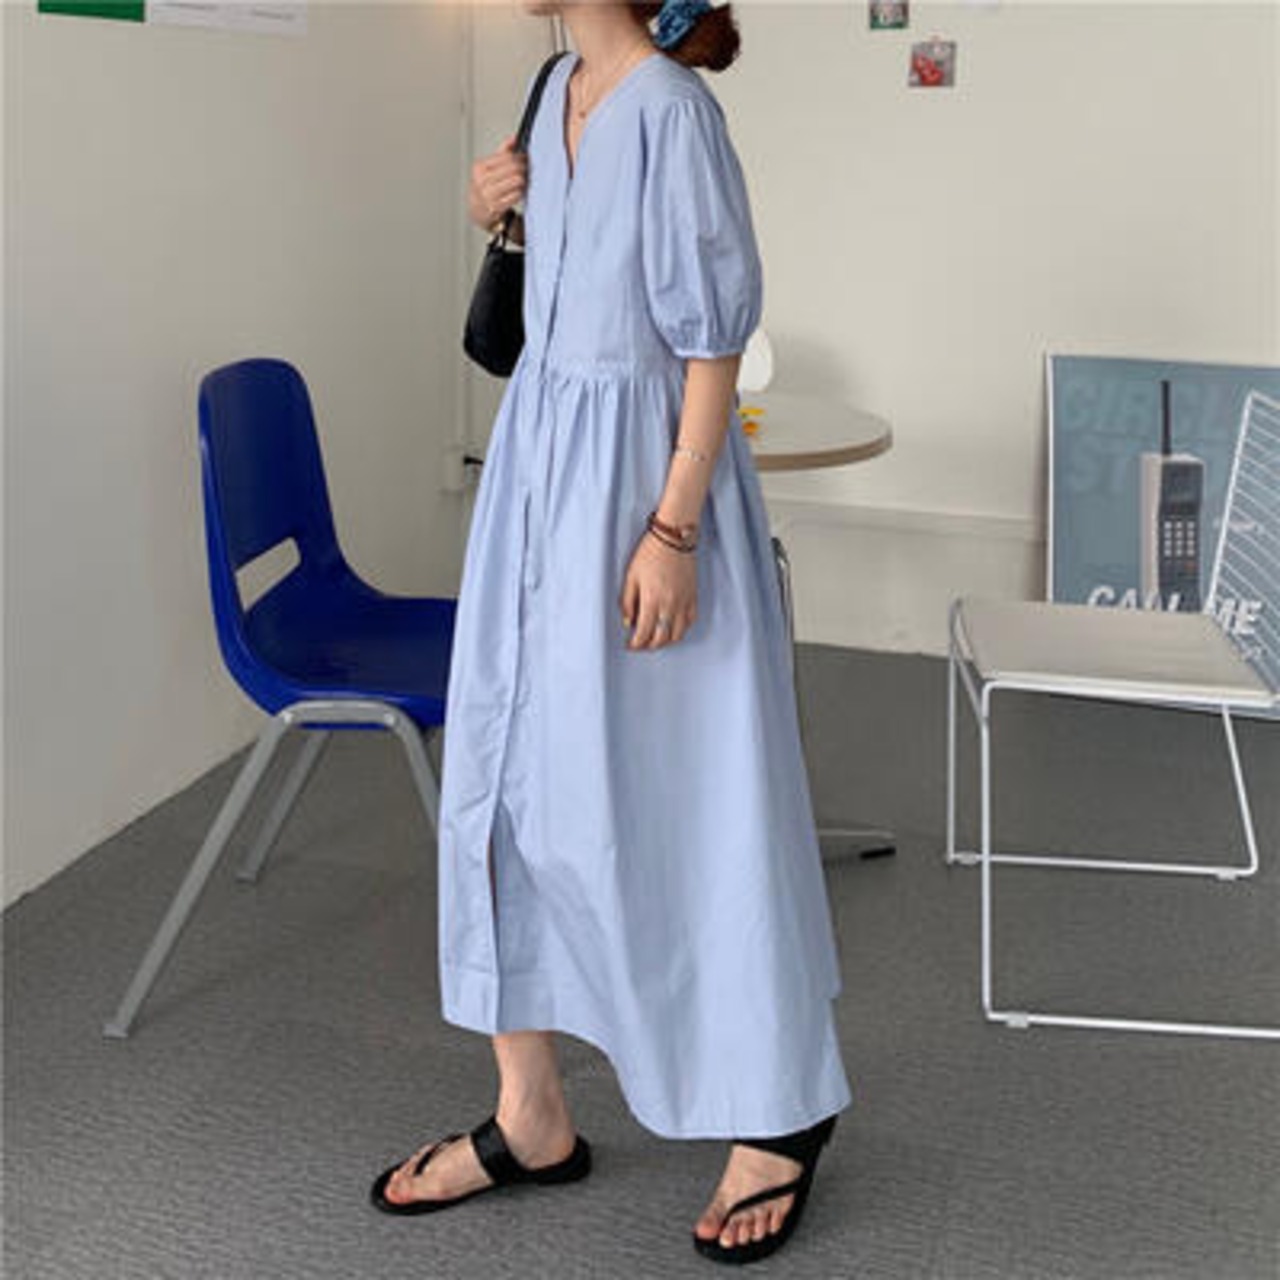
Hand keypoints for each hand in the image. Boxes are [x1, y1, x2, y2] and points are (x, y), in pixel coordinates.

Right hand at [468, 134, 527, 232]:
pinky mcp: (495, 208)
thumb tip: (514, 138)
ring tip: (523, 181)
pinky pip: (516, 195)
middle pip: (513, 168)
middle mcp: (481, 181)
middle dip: (523, 168)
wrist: (477, 211)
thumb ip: (502, 153)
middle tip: (527, 170)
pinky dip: (520, 192)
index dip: (519, 157)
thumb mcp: (489, 168)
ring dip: (523, 181)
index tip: (525, 158)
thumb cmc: (486, 187)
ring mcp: (487, 195)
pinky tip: (519, 192)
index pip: (506, 157)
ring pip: (516, 181)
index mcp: (479, 168)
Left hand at [619, 531, 697, 650]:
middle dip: (649, 646)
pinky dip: (681, 630)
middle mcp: (670, 606)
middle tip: (640, 644)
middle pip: (661, 638)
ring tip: (656, 639)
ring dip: (665, 641)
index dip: (635, 644)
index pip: (644, 634)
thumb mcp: (630, 576)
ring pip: (677, 634)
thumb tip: (628, 622)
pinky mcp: (693, 597)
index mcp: (652, 601)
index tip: (630, 645)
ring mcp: (684, 602)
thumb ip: (627, 602)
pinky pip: (690, 622)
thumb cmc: (650, 553)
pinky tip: (672, 628)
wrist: (674, 537)